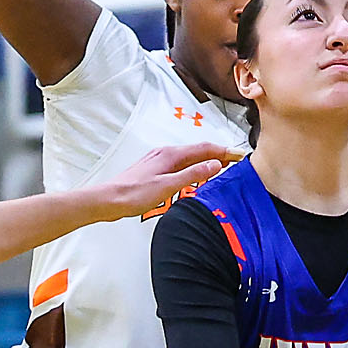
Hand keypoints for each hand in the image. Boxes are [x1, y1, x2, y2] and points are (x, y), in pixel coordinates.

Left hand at [96, 143, 229, 220]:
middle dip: (217, 155)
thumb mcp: (168, 186)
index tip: (238, 155)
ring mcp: (159, 161)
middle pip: (197, 150)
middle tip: (234, 161)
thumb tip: (215, 165)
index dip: (223, 151)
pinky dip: (193, 167)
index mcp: (170, 155)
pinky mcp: (154, 170)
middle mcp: (165, 154)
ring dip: (206, 161)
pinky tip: (194, 176)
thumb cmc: (133, 194)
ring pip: (189, 157)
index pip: (204, 148)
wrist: (108, 200)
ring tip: (220, 168)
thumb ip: (193, 174)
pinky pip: (180, 164)